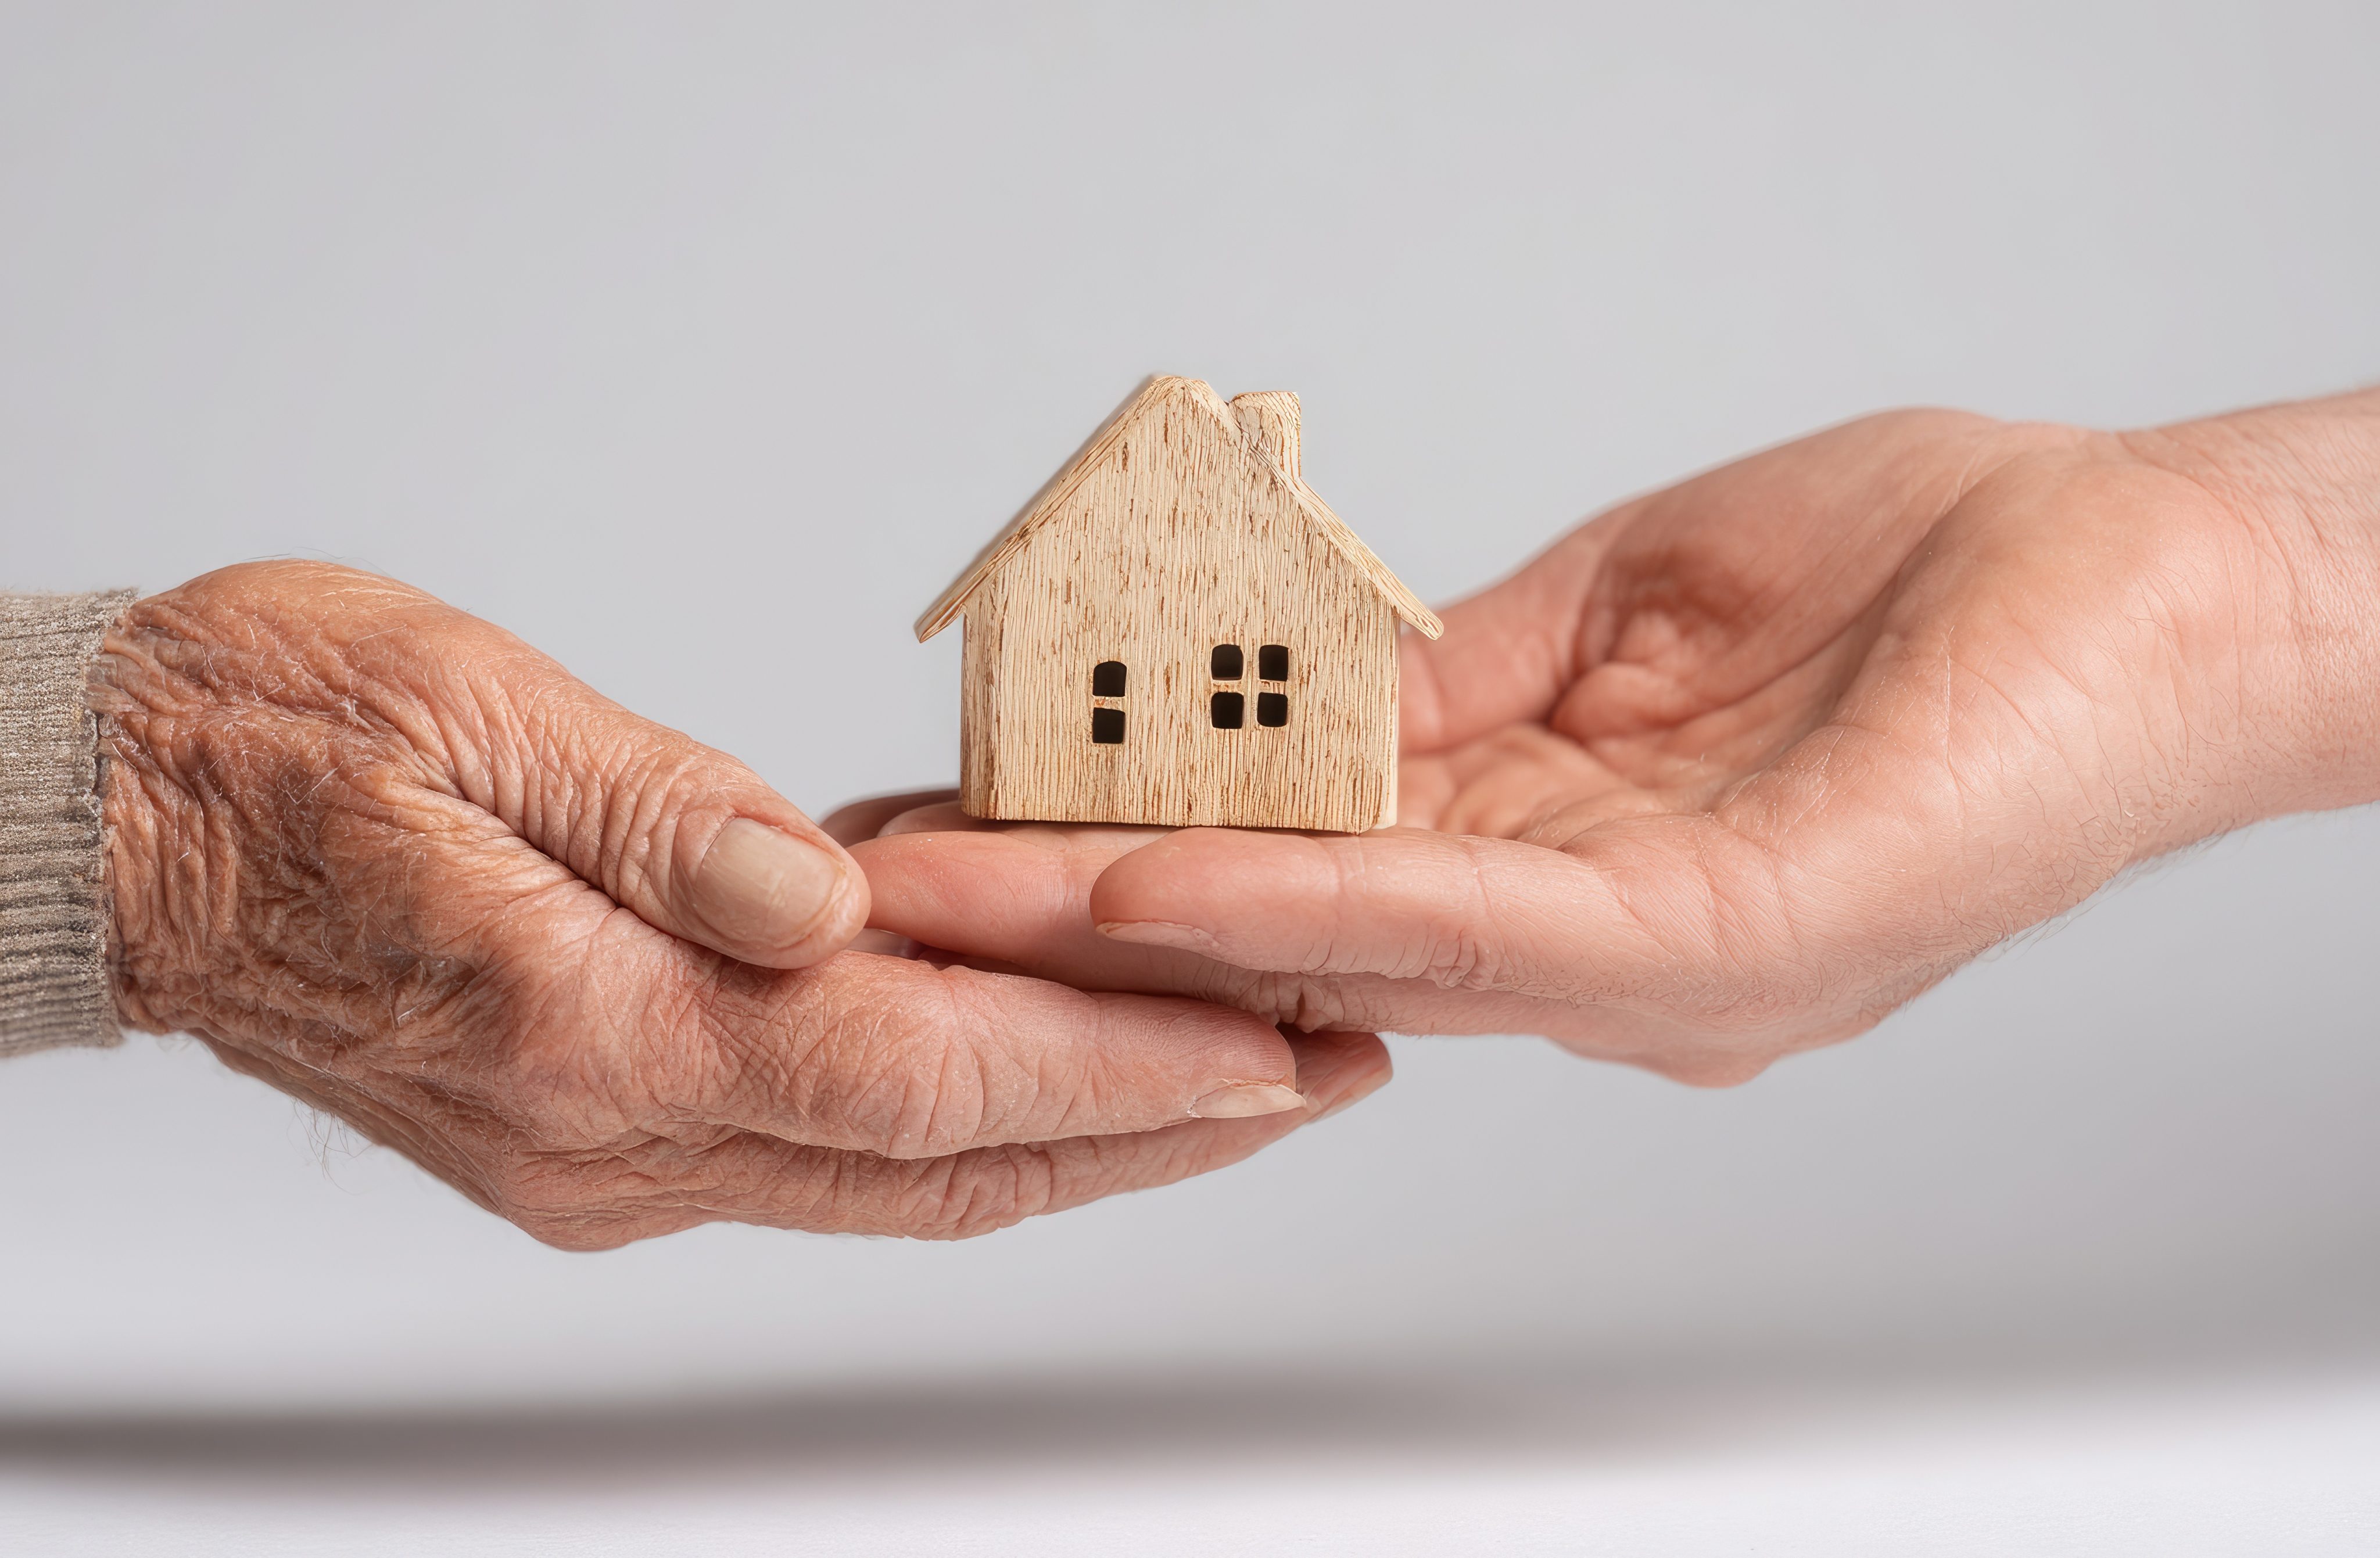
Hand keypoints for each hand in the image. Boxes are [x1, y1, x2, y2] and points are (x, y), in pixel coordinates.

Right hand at [95, 562, 1387, 1246]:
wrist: (127, 824)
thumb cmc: (273, 743)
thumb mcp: (460, 724)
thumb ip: (658, 822)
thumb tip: (828, 895)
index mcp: (594, 1026)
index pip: (922, 1075)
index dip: (1115, 1068)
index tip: (1277, 1046)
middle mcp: (617, 1128)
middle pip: (948, 1155)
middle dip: (1154, 1122)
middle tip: (1328, 1069)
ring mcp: (612, 1146)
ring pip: (906, 1167)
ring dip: (1084, 1130)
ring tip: (1245, 1074)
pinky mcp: (605, 1116)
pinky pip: (831, 1138)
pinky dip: (965, 1105)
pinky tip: (1056, 1056)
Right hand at [846, 392, 2379, 1082]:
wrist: (2166, 577)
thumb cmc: (1944, 581)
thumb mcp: (1639, 606)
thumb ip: (1468, 676)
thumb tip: (1298, 699)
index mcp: (1572, 868)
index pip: (1311, 869)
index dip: (1134, 852)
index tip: (973, 830)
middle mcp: (1596, 953)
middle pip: (1298, 940)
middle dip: (1084, 925)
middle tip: (893, 905)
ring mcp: (1659, 967)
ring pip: (1360, 959)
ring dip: (1155, 930)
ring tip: (973, 909)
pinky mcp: (1727, 947)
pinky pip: (1489, 936)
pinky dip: (1321, 908)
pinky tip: (1178, 892)